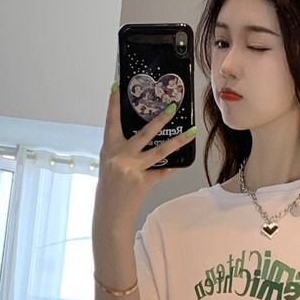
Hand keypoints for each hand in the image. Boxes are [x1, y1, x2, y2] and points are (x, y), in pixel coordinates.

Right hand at [98, 84, 195, 213]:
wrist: (109, 214)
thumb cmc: (108, 189)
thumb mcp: (109, 165)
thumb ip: (121, 151)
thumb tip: (140, 139)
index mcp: (108, 149)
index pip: (111, 121)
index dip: (113, 103)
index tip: (117, 85)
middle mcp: (120, 157)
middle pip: (144, 133)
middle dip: (160, 119)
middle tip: (173, 106)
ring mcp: (133, 169)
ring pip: (160, 151)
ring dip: (178, 141)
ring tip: (191, 132)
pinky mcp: (143, 182)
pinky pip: (162, 172)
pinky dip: (171, 167)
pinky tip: (181, 162)